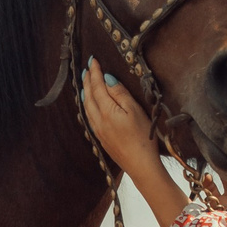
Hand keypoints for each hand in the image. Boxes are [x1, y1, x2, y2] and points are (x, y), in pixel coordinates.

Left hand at [80, 58, 160, 180]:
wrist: (140, 165)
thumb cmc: (142, 138)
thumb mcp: (134, 111)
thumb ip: (119, 94)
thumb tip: (107, 79)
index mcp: (106, 111)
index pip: (97, 86)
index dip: (95, 72)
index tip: (93, 60)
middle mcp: (98, 120)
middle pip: (88, 96)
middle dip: (87, 80)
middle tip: (87, 68)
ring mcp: (98, 130)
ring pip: (86, 106)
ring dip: (85, 92)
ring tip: (85, 82)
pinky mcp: (101, 138)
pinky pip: (89, 116)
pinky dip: (87, 105)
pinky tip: (90, 104)